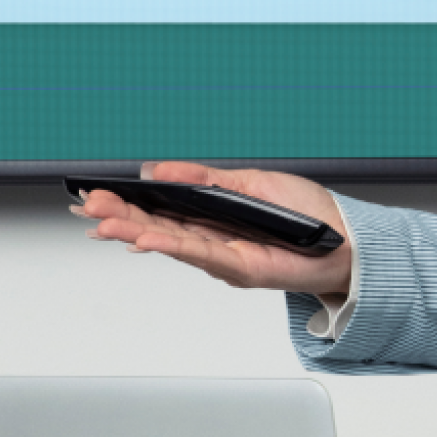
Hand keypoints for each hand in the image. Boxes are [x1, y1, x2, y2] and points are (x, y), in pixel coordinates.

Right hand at [74, 161, 352, 298]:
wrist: (347, 238)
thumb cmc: (306, 212)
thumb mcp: (252, 182)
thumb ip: (205, 178)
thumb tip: (162, 168)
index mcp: (213, 216)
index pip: (162, 209)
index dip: (129, 203)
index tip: (97, 193)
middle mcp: (214, 239)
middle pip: (159, 227)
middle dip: (121, 217)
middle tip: (88, 206)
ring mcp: (225, 257)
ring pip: (173, 242)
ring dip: (136, 233)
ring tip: (103, 224)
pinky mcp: (243, 268)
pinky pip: (203, 254)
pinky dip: (173, 245)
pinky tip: (147, 238)